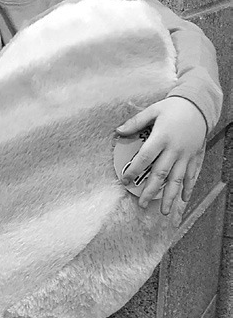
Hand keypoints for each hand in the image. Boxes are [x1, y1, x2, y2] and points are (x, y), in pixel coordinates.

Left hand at [116, 97, 205, 214]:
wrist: (199, 105)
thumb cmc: (173, 107)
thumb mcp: (153, 110)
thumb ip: (135, 122)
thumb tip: (118, 131)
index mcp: (161, 137)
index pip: (145, 158)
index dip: (134, 170)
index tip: (125, 180)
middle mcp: (174, 149)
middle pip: (161, 173)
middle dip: (150, 191)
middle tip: (141, 204)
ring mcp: (186, 154)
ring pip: (177, 179)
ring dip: (170, 196)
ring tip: (164, 211)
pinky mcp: (195, 156)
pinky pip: (192, 174)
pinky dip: (188, 187)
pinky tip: (184, 199)